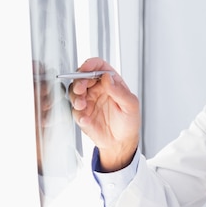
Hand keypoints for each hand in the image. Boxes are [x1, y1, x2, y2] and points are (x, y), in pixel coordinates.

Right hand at [69, 57, 139, 171]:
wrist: (121, 142)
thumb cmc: (129, 121)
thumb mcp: (131, 105)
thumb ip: (120, 91)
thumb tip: (107, 78)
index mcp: (111, 82)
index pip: (98, 66)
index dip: (90, 64)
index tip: (86, 68)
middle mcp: (97, 89)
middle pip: (82, 77)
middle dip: (79, 81)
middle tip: (81, 89)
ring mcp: (88, 101)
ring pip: (74, 92)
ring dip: (76, 97)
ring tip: (82, 105)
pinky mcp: (81, 114)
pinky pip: (75, 111)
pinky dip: (78, 114)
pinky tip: (85, 119)